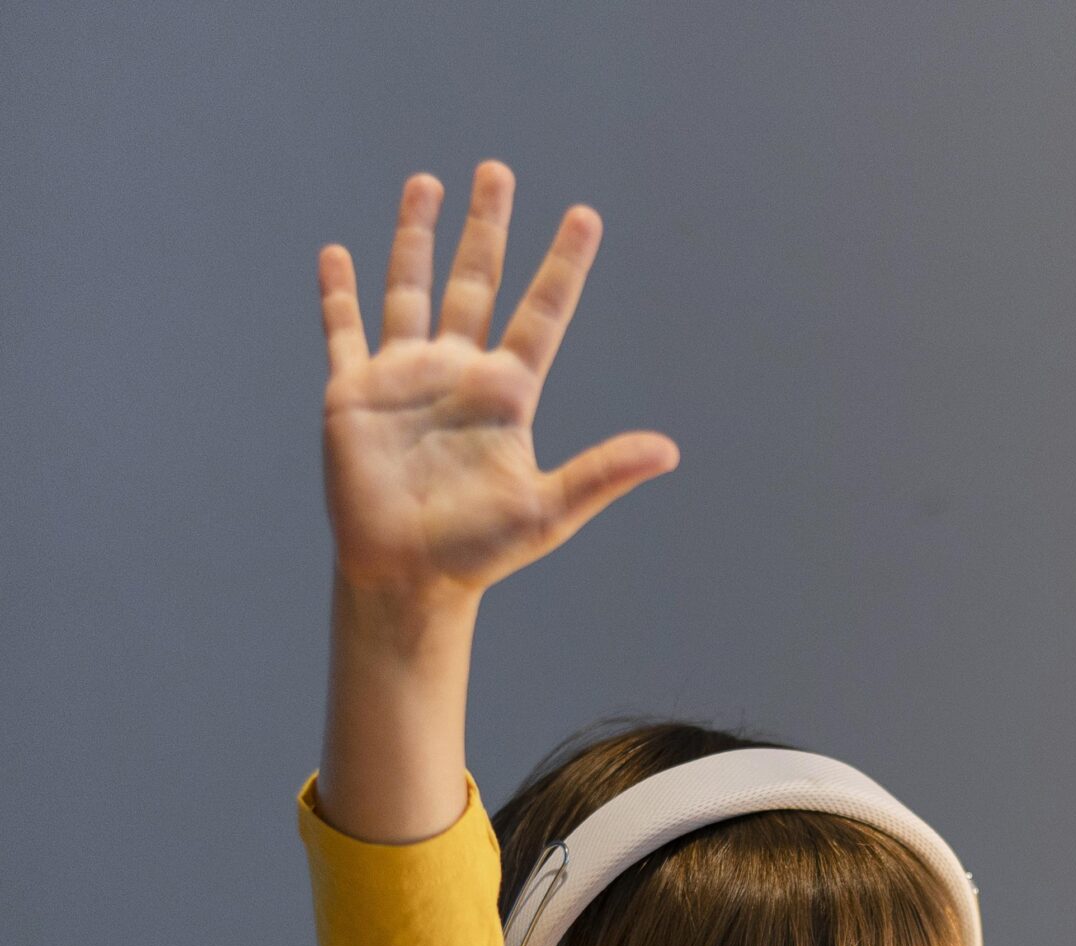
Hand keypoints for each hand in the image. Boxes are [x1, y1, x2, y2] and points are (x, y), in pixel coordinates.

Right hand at [316, 161, 677, 604]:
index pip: (542, 313)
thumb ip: (603, 473)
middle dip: (487, 227)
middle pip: (477, 282)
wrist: (409, 576)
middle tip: (498, 170)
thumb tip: (669, 452)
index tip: (586, 216)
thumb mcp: (549, 509)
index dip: (563, 265)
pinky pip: (345, 329)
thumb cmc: (481, 550)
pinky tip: (337, 253)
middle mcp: (458, 373)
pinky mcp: (354, 392)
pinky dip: (337, 292)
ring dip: (416, 237)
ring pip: (412, 288)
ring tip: (427, 183)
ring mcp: (405, 378)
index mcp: (507, 394)